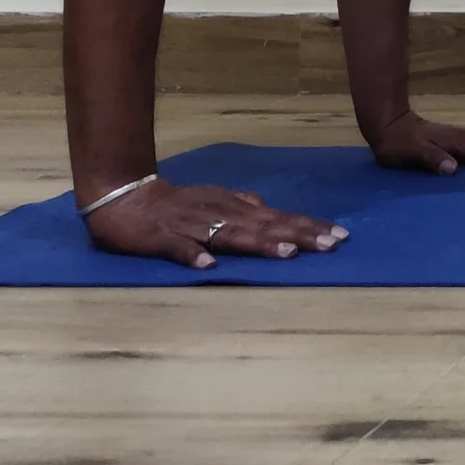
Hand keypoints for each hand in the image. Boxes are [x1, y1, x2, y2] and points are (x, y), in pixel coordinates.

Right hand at [84, 178, 345, 268]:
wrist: (123, 197)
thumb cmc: (175, 204)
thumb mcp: (214, 199)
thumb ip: (241, 205)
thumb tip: (268, 207)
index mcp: (234, 207)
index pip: (279, 218)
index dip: (309, 226)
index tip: (340, 235)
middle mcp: (220, 214)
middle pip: (265, 226)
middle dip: (299, 235)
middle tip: (332, 244)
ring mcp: (193, 225)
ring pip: (231, 234)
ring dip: (260, 244)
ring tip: (288, 254)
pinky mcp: (163, 238)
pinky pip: (180, 248)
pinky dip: (194, 256)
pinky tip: (210, 267)